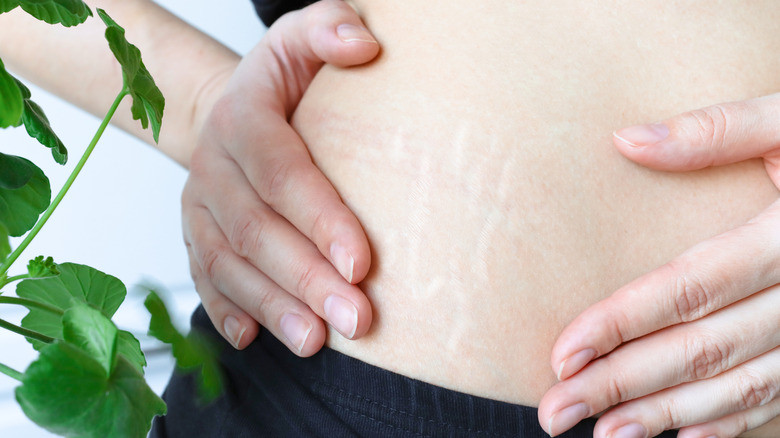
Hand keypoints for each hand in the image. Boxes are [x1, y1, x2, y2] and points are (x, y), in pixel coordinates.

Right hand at [181, 0, 378, 355]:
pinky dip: (226, 309)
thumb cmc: (285, 82)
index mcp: (242, 117)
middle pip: (256, 229)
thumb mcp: (303, 38)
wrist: (234, 110)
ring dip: (272, 306)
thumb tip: (366, 45)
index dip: (318, 218)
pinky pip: (204, 276)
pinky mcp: (195, 235)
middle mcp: (213, 165)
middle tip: (356, 319)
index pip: (281, 171)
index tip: (362, 262)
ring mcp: (198, 206)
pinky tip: (252, 338)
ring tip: (315, 341)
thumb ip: (331, 27)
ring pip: (229, 263)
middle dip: (305, 279)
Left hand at [538, 94, 779, 436]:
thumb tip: (625, 139)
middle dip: (622, 383)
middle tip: (557, 409)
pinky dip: (732, 423)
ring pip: (736, 385)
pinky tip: (682, 437)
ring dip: (666, 414)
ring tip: (601, 433)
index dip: (619, 323)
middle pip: (699, 348)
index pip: (686, 289)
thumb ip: (717, 130)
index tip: (563, 352)